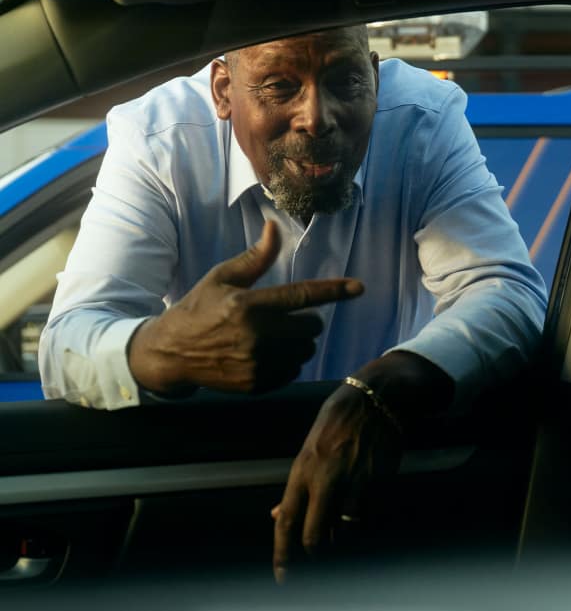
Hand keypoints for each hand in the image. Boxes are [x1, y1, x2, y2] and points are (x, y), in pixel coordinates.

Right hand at [127, 220, 363, 394]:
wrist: (171, 353)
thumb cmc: (199, 308)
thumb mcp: (223, 277)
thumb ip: (255, 257)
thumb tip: (274, 225)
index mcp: (250, 305)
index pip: (302, 295)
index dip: (334, 291)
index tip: (359, 288)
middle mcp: (257, 336)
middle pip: (312, 326)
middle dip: (306, 319)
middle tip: (282, 316)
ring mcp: (258, 364)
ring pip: (306, 350)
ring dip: (298, 341)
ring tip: (272, 336)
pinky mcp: (257, 384)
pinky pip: (293, 370)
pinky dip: (287, 361)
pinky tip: (264, 354)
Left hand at [271, 380, 402, 582]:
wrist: (376, 397)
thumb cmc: (339, 419)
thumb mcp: (311, 444)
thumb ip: (297, 482)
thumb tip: (277, 512)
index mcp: (303, 468)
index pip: (286, 519)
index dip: (282, 553)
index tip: (282, 576)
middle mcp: (325, 478)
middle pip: (314, 534)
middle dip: (314, 553)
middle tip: (315, 561)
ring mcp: (352, 481)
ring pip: (342, 528)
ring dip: (339, 533)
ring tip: (340, 522)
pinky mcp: (375, 481)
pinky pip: (364, 513)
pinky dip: (359, 517)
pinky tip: (360, 502)